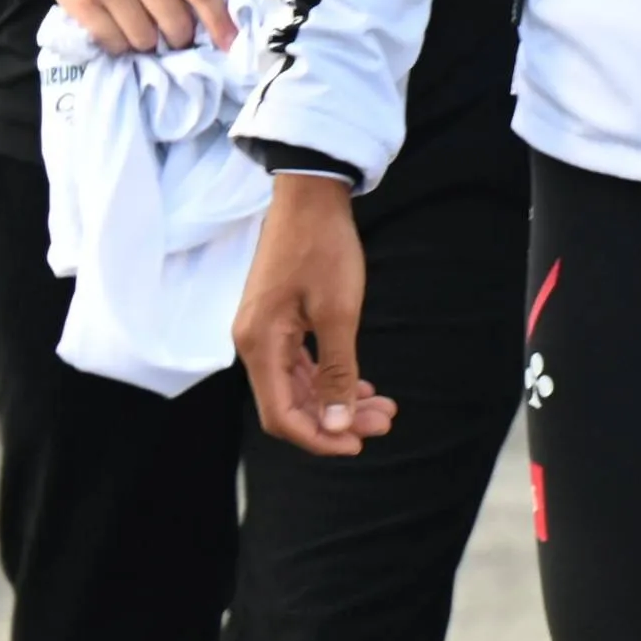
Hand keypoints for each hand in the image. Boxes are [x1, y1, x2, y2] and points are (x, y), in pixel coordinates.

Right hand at [55, 0, 226, 55]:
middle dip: (181, 34)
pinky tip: (123, 30)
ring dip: (151, 41)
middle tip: (178, 33)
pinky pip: (113, 43)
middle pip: (174, 21)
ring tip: (148, 28)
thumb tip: (232, 12)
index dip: (216, 20)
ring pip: (145, 38)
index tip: (229, 43)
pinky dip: (122, 45)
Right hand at [233, 173, 397, 455]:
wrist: (310, 196)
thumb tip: (336, 424)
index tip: (358, 445)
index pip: (282, 415)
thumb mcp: (338, 312)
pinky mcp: (278, 321)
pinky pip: (300, 364)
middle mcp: (255, 344)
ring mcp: (264, 333)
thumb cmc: (324, 249)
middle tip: (385, 421)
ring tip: (383, 406)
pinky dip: (329, 378)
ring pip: (299, 386)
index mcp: (260, 346)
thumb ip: (336, 371)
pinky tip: (360, 384)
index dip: (318, 438)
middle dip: (337, 419)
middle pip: (292, 404)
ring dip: (337, 400)